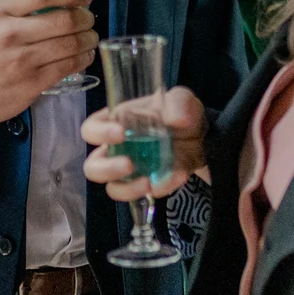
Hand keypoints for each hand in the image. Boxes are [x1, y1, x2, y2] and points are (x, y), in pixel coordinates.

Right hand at [0, 0, 96, 135]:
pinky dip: (83, 58)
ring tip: (90, 38)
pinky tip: (84, 55)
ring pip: (70, 44)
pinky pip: (67, 67)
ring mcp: (21, 60)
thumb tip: (68, 0)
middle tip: (90, 20)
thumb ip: (24, 8)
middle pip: (65, 20)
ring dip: (89, 39)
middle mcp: (10, 33)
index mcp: (1, 11)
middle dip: (86, 19)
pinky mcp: (30, 83)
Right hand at [82, 86, 208, 201]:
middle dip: (107, 169)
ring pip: (114, 188)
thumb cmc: (180, 113)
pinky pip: (146, 194)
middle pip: (93, 167)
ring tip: (148, 183)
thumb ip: (179, 104)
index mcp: (116, 123)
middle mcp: (117, 150)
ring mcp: (131, 172)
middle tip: (129, 165)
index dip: (99, 133)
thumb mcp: (182, 100)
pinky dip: (162, 187)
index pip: (91, 129)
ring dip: (128, 189)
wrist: (202, 137)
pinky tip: (179, 174)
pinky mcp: (148, 186)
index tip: (120, 134)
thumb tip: (178, 119)